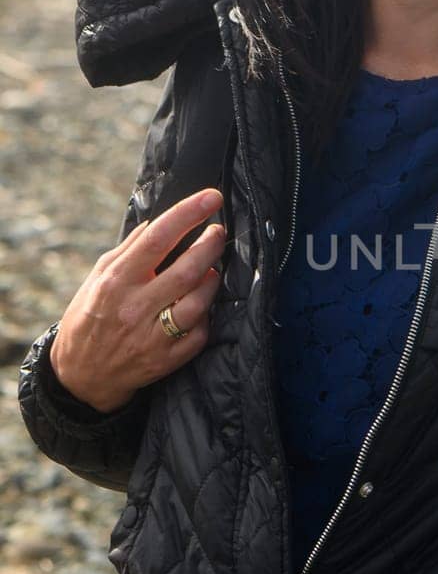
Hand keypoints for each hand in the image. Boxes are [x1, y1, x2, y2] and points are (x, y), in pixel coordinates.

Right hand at [49, 189, 226, 412]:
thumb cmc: (90, 318)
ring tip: (212, 268)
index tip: (211, 197)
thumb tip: (157, 222)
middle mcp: (134, 308)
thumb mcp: (97, 278)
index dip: (188, 214)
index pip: (158, 238)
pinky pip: (199, 332)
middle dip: (210, 244)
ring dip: (213, 280)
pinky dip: (205, 315)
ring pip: (199, 302)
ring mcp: (152, 337)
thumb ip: (127, 250)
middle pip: (187, 270)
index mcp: (115, 282)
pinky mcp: (166, 360)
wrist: (81, 376)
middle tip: (218, 231)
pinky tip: (200, 305)